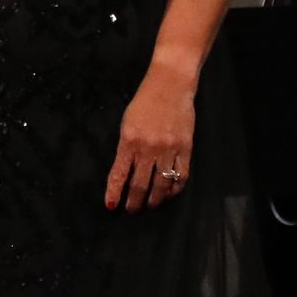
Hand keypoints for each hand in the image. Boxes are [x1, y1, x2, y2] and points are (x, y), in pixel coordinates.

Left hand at [104, 64, 194, 212]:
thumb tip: (124, 172)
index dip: (114, 191)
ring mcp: (168, 149)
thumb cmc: (144, 103)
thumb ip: (126, 147)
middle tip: (131, 210)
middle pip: (140, 184)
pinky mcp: (185, 148)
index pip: (119, 173)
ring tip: (150, 206)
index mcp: (128, 140)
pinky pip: (181, 176)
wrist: (169, 86)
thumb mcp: (127, 123)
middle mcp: (148, 148)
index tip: (111, 206)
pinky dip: (175, 189)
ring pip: (161, 185)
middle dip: (134, 201)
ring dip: (154, 200)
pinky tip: (169, 195)